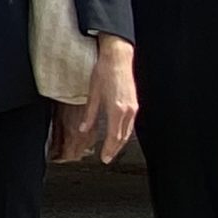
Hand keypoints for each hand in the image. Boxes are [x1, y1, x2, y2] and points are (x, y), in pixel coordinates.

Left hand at [57, 36, 138, 163]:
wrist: (118, 58)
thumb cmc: (104, 72)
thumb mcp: (93, 94)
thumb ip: (90, 114)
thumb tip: (84, 129)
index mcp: (116, 110)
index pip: (114, 137)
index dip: (109, 150)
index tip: (104, 158)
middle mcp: (128, 111)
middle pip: (123, 137)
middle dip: (115, 149)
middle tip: (107, 158)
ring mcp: (133, 107)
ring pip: (128, 131)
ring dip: (121, 142)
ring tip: (112, 149)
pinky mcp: (134, 103)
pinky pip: (130, 123)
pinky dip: (124, 132)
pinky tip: (119, 134)